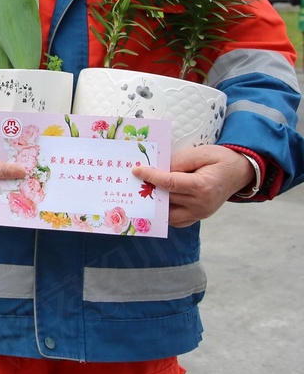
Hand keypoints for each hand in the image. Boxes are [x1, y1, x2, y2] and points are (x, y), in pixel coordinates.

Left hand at [133, 145, 255, 226]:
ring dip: (155, 204)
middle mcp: (201, 204)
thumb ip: (179, 161)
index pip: (170, 183)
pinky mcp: (199, 217)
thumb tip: (158, 168)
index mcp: (203, 187)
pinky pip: (176, 220)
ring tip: (142, 191)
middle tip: (133, 180)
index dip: (151, 176)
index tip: (136, 170)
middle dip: (149, 189)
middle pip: (167, 198)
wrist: (240, 172)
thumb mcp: (201, 153)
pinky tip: (157, 201)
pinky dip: (165, 212)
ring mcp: (201, 213)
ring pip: (169, 213)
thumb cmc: (221, 160)